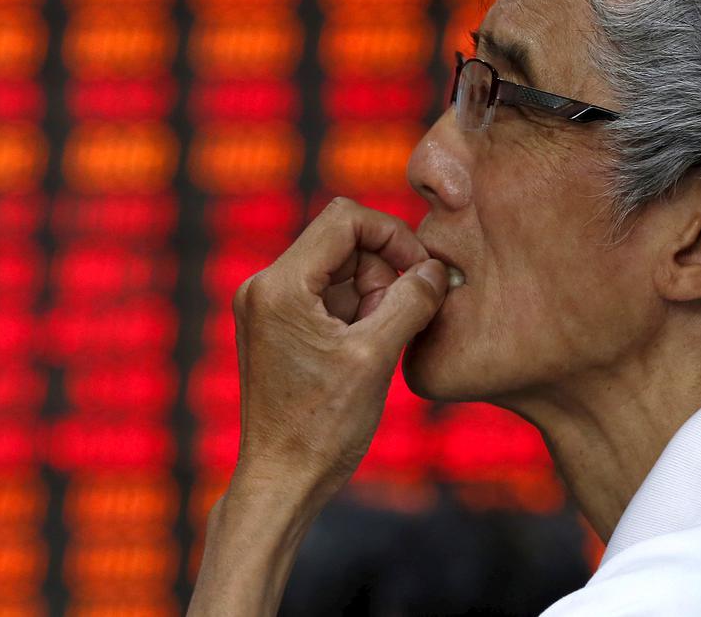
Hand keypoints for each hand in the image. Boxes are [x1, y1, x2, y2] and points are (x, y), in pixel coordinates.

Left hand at [228, 196, 448, 499]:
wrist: (283, 481)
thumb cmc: (323, 427)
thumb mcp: (377, 357)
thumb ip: (410, 302)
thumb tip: (436, 269)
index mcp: (280, 286)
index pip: (345, 219)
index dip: (392, 236)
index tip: (420, 272)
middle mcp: (264, 287)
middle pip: (343, 243)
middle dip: (381, 276)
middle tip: (391, 326)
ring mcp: (267, 307)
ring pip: (340, 270)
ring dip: (371, 298)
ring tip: (374, 347)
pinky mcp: (276, 327)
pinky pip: (328, 296)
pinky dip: (356, 314)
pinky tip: (362, 354)